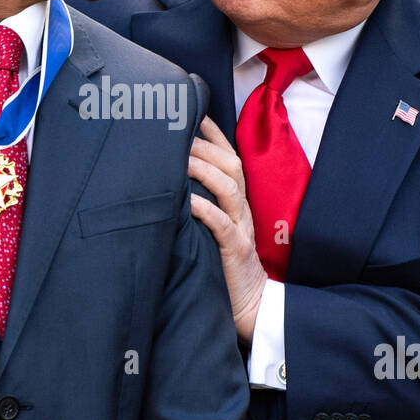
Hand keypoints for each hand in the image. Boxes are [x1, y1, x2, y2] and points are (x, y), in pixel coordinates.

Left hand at [188, 116, 266, 343]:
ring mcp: (241, 229)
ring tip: (179, 157)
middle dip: (204, 145)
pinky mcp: (235, 251)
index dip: (213, 134)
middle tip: (177, 130)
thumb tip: (168, 182)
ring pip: (228, 188)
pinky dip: (205, 209)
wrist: (250, 307)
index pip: (229, 158)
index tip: (192, 111)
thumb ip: (200, 204)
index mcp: (236, 202)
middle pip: (230, 166)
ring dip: (203, 169)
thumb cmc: (225, 267)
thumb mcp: (213, 229)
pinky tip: (187, 200)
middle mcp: (241, 210)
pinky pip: (222, 225)